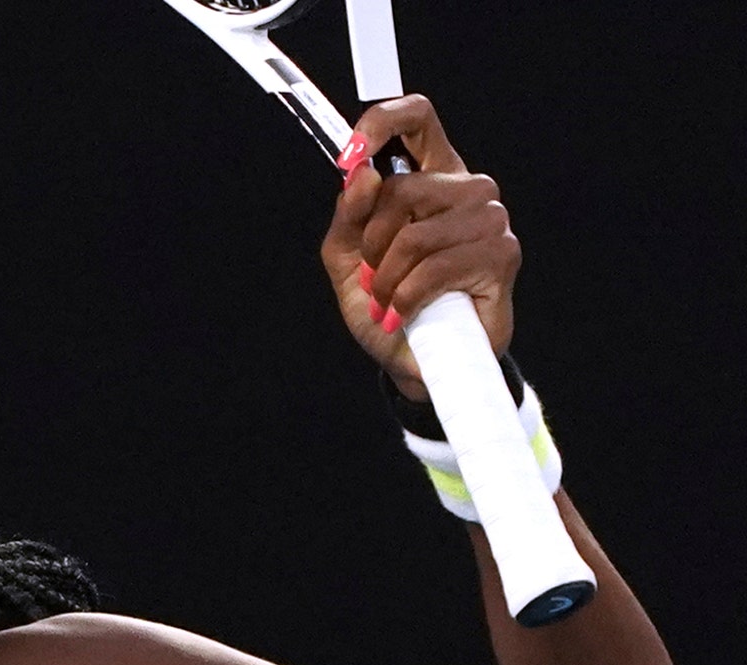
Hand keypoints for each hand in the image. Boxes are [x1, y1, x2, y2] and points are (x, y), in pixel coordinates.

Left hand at [321, 95, 520, 401]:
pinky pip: (433, 268)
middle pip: (402, 187)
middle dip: (370, 242)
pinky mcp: (502, 255)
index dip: (381, 122)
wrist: (413, 360)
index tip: (352, 156)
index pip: (417, 117)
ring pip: (415, 233)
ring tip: (388, 300)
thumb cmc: (386, 304)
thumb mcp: (348, 258)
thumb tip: (360, 172)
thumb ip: (348, 214)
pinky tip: (402, 314)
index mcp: (430, 176)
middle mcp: (466, 188)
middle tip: (373, 275)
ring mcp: (489, 219)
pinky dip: (405, 298)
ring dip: (386, 277)